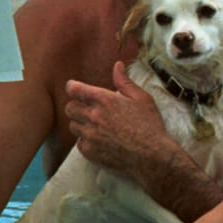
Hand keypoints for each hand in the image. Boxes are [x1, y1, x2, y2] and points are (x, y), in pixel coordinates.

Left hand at [65, 61, 170, 178]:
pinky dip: (85, 140)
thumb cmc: (149, 125)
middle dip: (76, 105)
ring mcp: (90, 135)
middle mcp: (93, 116)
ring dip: (80, 123)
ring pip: (72, 126)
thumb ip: (125, 82)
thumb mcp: (141, 98)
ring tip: (94, 125)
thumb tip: (117, 65)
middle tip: (87, 108)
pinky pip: (79, 143)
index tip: (76, 88)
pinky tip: (98, 140)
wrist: (152, 156)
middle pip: (69, 108)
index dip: (73, 87)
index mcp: (104, 100)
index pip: (74, 89)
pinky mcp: (91, 152)